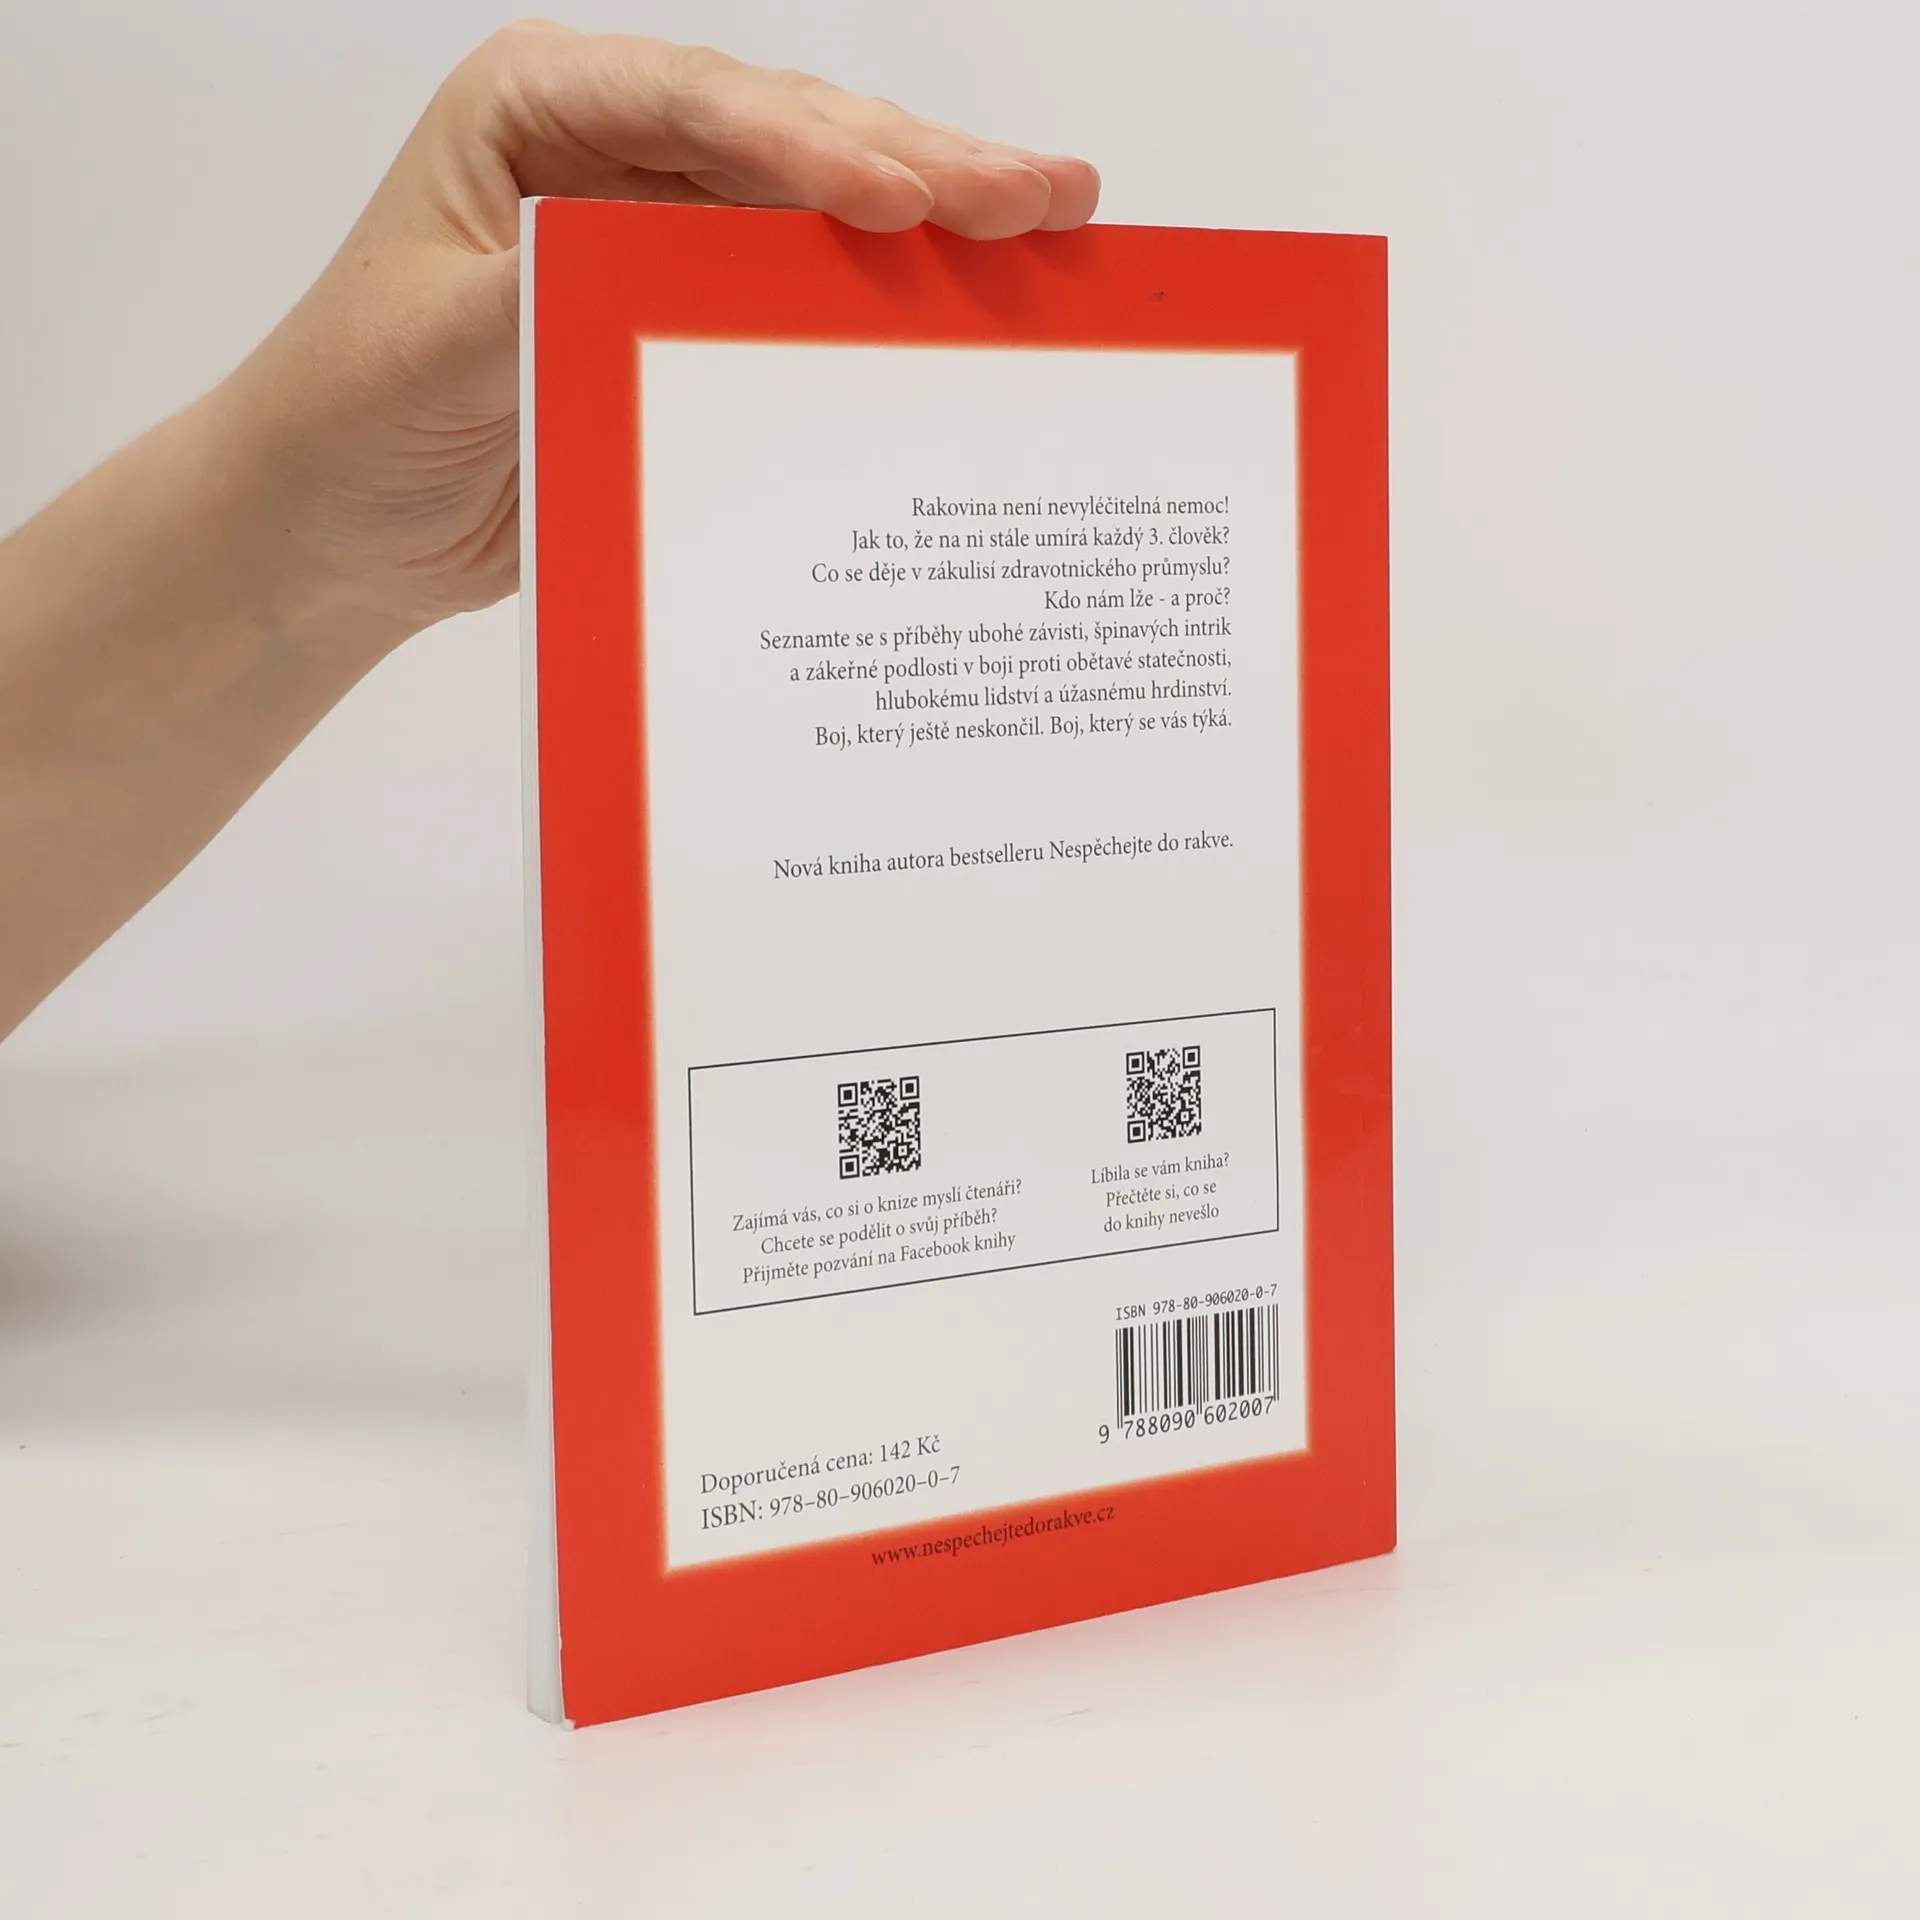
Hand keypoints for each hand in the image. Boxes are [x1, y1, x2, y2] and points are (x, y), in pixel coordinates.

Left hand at [225, 22, 1101, 639]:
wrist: (342, 524)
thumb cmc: (354, 410)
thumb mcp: (435, 344)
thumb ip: (550, 294)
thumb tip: (663, 273)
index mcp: (539, 110)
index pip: (696, 104)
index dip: (807, 145)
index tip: (899, 196)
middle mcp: (616, 152)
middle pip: (789, 139)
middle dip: (919, 166)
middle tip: (1041, 192)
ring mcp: (668, 234)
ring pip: (822, 210)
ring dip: (936, 220)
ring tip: (1051, 219)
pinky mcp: (700, 322)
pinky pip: (809, 299)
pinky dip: (891, 303)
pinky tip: (974, 300)